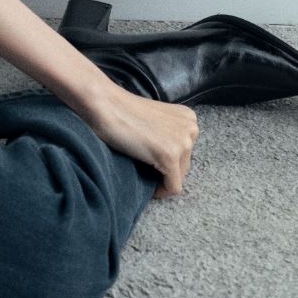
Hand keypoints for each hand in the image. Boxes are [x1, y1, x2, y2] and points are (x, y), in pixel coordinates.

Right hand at [81, 78, 199, 198]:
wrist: (106, 105)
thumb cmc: (123, 113)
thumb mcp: (157, 120)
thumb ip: (170, 133)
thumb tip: (174, 161)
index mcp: (188, 117)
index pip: (186, 152)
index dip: (167, 160)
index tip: (151, 159)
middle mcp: (191, 128)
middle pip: (185, 165)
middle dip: (166, 170)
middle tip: (144, 165)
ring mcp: (183, 142)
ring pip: (179, 178)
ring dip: (161, 179)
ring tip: (143, 170)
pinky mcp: (170, 156)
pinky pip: (173, 188)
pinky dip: (160, 192)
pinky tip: (148, 186)